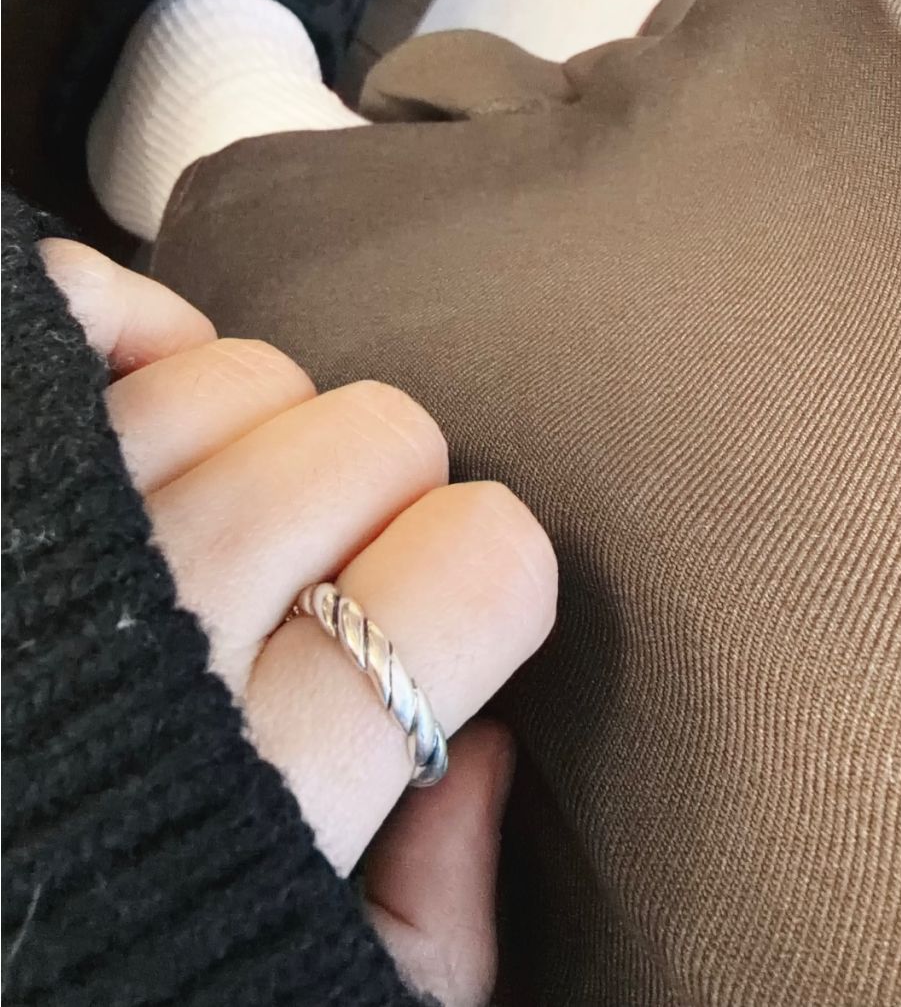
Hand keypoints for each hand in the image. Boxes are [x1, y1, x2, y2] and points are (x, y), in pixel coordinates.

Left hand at [42, 238, 557, 1006]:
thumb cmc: (120, 967)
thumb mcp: (314, 1004)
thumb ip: (437, 914)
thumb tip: (489, 740)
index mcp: (266, 792)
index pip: (473, 570)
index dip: (499, 570)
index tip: (468, 601)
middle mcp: (155, 648)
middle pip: (366, 443)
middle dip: (395, 489)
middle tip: (347, 563)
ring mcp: (49, 543)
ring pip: (238, 379)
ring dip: (273, 429)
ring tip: (245, 509)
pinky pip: (73, 315)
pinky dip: (135, 323)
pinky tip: (165, 385)